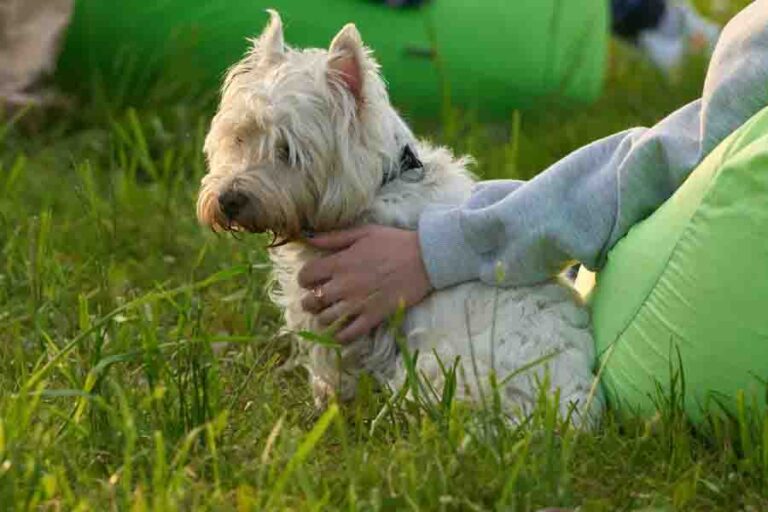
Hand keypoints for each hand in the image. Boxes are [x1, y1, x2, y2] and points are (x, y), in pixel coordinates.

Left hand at [298, 225, 432, 342]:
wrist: (425, 258)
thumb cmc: (394, 242)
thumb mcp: (363, 232)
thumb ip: (334, 237)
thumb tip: (309, 239)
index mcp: (340, 263)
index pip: (306, 275)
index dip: (304, 279)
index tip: (310, 280)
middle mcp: (344, 285)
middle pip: (312, 300)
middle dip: (310, 300)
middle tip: (317, 298)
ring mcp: (358, 303)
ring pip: (326, 319)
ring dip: (323, 317)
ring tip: (329, 313)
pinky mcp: (374, 316)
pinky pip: (349, 334)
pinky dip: (340, 336)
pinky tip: (340, 331)